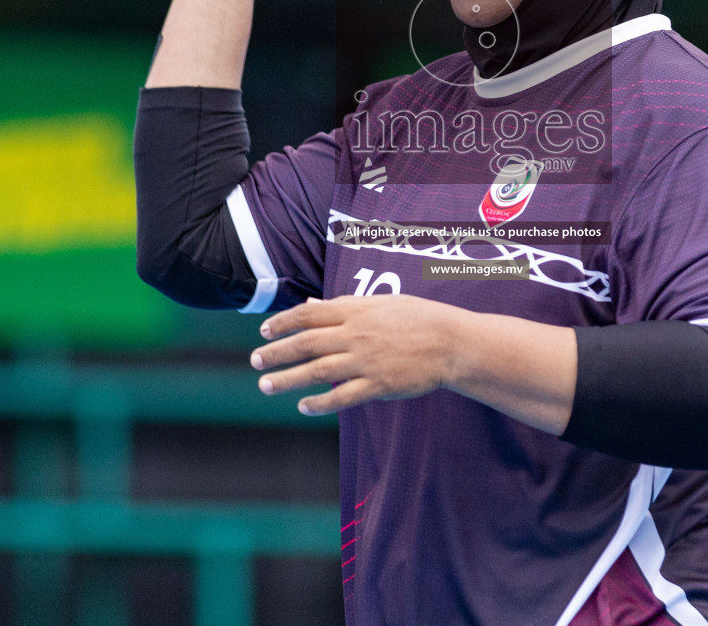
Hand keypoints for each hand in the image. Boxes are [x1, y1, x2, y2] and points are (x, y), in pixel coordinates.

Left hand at [249, 295, 466, 415]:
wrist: (453, 342)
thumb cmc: (419, 318)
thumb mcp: (382, 301)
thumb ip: (344, 305)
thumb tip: (310, 305)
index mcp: (356, 310)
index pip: (308, 314)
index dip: (282, 323)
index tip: (263, 331)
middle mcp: (356, 334)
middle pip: (306, 343)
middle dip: (276, 353)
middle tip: (255, 361)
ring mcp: (366, 361)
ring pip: (317, 371)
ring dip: (288, 379)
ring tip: (267, 385)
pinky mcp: (379, 385)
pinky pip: (342, 396)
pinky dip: (320, 403)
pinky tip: (304, 406)